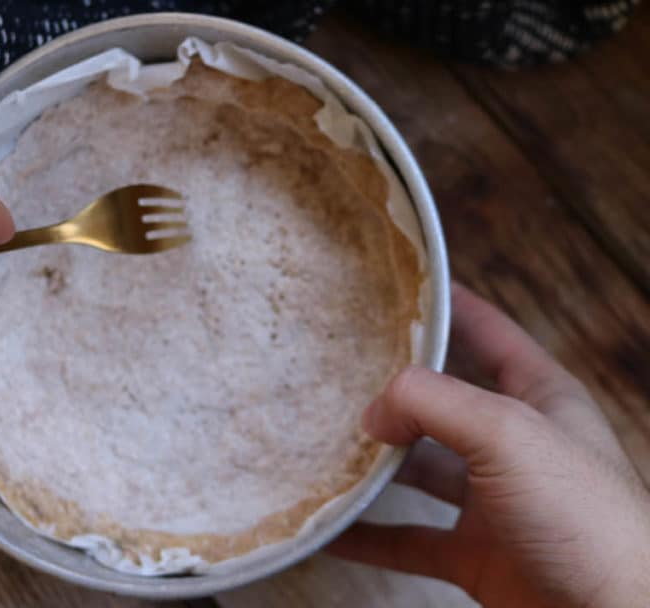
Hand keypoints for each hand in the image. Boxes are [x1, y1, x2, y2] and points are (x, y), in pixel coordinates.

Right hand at [329, 284, 649, 606]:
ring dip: (374, 465)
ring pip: (419, 471)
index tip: (403, 284)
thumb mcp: (508, 434)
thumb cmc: (586, 521)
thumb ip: (432, 404)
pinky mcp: (476, 554)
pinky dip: (368, 534)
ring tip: (323, 448)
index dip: (451, 306)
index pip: (491, 334)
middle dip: (394, 391)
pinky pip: (408, 539)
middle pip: (442, 404)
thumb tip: (373, 412)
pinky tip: (332, 525)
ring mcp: (494, 502)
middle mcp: (514, 446)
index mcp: (541, 400)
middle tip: (341, 371)